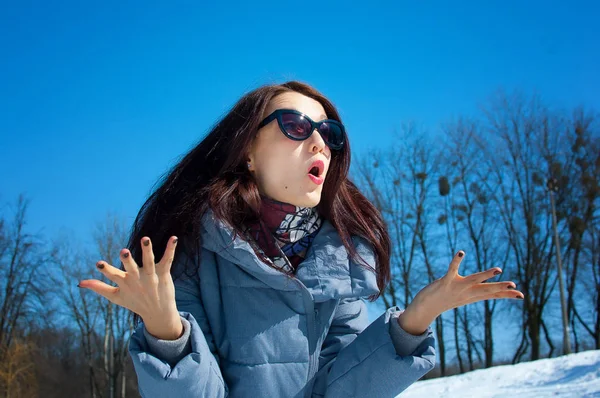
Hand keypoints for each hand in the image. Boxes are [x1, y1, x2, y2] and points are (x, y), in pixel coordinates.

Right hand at [78, 236, 182, 339]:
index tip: (98, 263)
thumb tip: (80, 283)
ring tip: (145, 238)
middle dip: (127, 260)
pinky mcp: (163, 273)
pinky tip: (174, 238)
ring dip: (147, 250)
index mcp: (125, 283)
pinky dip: (170, 249)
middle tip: (123, 251)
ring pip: (149, 261)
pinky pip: (167, 259)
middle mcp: (137, 279)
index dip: (106, 270)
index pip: (113, 275)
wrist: (158, 313)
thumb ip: (99, 287)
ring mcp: (151, 276)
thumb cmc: (135, 302)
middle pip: (131, 267)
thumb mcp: (115, 296)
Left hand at [398, 250, 523, 334]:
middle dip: (500, 288)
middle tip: (514, 286)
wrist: (426, 307)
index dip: (506, 295)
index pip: (492, 295)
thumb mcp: (463, 297)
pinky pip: (452, 270)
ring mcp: (456, 287)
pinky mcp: (445, 282)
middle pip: (486, 290)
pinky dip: (456, 261)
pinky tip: (461, 253)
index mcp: (472, 296)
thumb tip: (488, 292)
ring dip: (485, 275)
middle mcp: (466, 293)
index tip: (521, 296)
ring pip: (473, 280)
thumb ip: (477, 293)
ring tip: (498, 269)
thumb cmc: (445, 299)